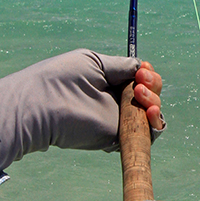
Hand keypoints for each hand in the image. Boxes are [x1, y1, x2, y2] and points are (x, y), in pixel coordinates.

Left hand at [0, 49, 164, 170]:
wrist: (44, 106)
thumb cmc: (63, 79)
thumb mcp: (95, 62)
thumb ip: (121, 66)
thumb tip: (142, 66)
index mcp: (110, 82)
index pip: (140, 79)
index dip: (147, 74)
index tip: (143, 70)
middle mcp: (116, 101)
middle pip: (150, 95)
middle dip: (153, 85)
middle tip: (141, 82)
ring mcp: (118, 120)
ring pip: (152, 113)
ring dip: (154, 102)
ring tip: (141, 94)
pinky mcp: (118, 138)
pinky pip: (147, 133)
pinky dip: (155, 122)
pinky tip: (148, 111)